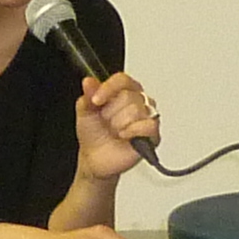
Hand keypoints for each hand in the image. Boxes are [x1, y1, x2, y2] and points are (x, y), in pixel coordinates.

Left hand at [71, 70, 160, 184]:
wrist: (95, 158)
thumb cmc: (93, 133)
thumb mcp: (85, 112)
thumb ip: (88, 96)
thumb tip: (89, 82)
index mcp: (122, 90)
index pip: (122, 80)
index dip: (108, 89)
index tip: (95, 100)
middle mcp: (137, 100)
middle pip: (128, 96)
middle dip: (111, 113)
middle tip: (106, 123)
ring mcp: (147, 116)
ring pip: (136, 110)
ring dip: (119, 125)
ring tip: (115, 131)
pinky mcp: (153, 133)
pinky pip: (149, 125)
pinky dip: (133, 131)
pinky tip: (124, 136)